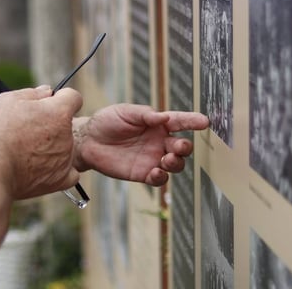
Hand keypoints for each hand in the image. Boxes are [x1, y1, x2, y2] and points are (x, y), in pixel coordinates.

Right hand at [0, 87, 82, 199]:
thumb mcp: (8, 100)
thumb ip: (33, 93)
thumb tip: (47, 91)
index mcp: (59, 112)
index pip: (73, 98)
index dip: (60, 99)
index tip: (47, 105)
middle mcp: (67, 135)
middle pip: (67, 125)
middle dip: (52, 125)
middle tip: (27, 132)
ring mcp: (65, 159)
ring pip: (65, 148)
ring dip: (53, 147)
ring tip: (26, 153)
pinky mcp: (61, 180)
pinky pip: (70, 173)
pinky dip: (60, 171)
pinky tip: (43, 169)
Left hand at [73, 105, 209, 185]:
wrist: (88, 141)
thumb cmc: (107, 121)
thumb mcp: (126, 112)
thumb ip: (145, 115)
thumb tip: (165, 117)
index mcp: (157, 124)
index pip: (180, 121)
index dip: (193, 121)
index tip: (204, 122)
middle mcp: (159, 141)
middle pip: (182, 146)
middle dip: (185, 147)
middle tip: (178, 147)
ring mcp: (152, 158)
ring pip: (175, 164)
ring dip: (176, 163)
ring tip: (166, 159)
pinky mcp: (143, 173)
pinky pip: (159, 179)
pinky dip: (162, 177)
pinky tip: (156, 172)